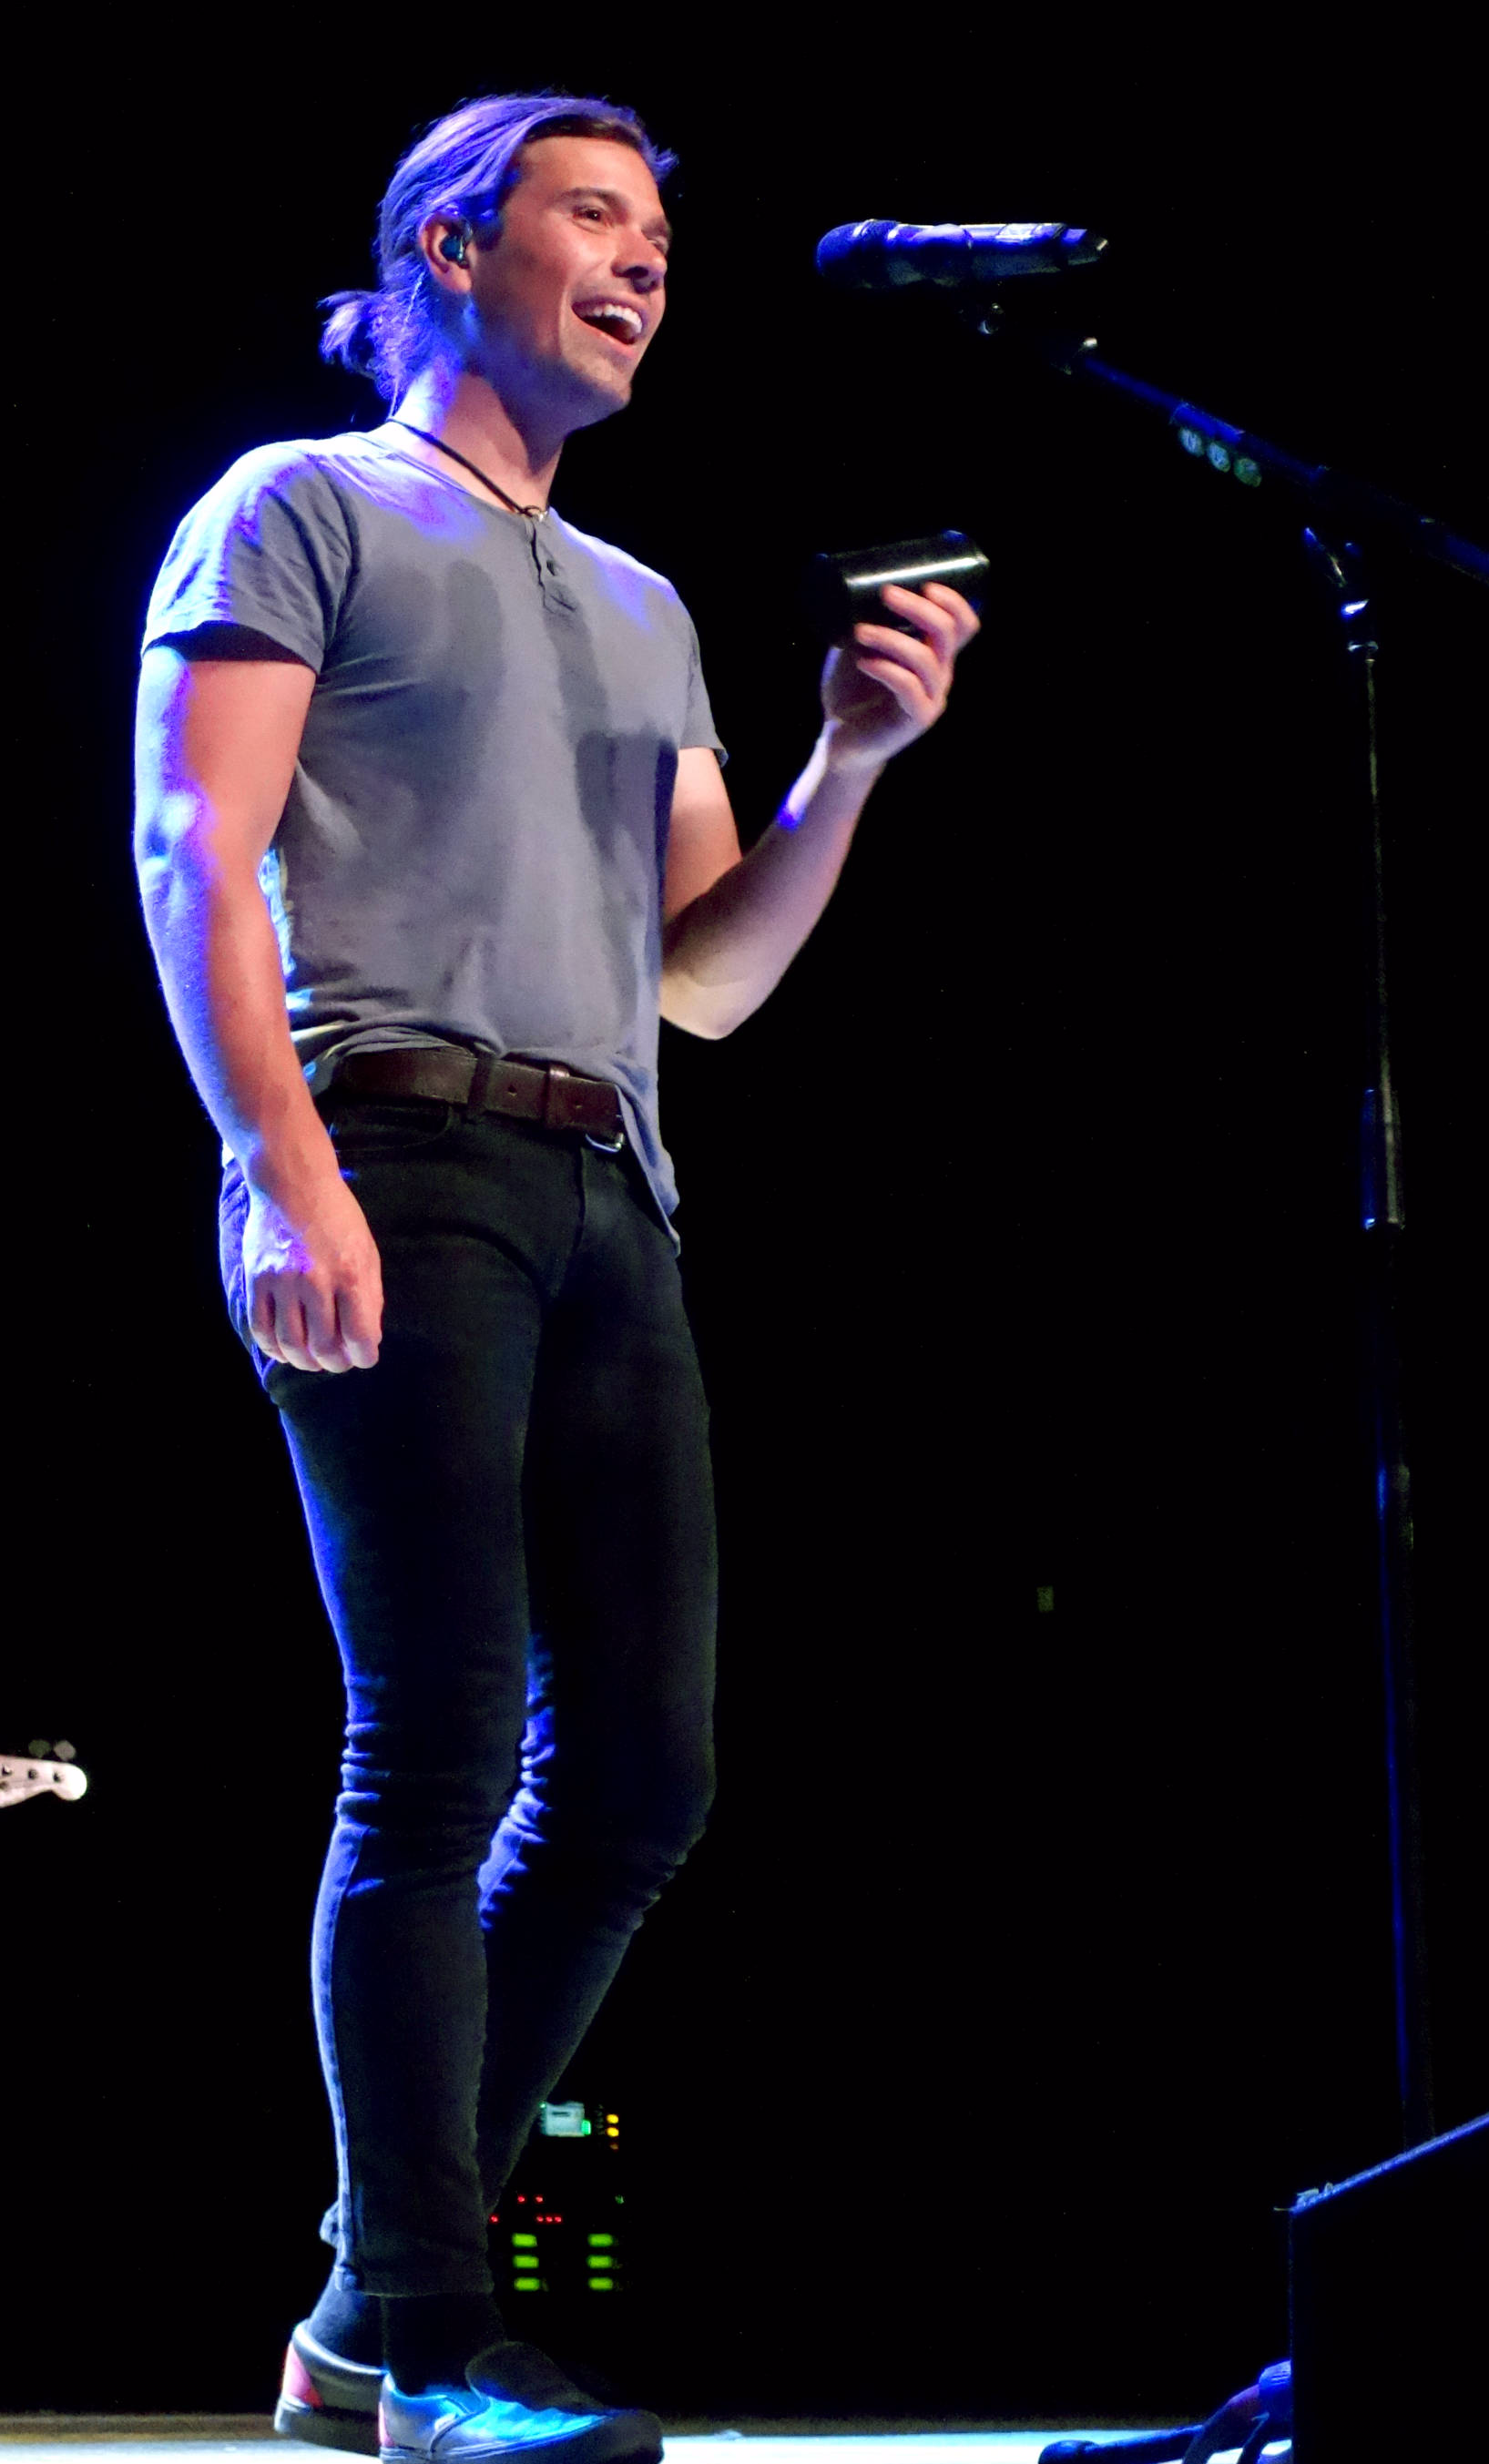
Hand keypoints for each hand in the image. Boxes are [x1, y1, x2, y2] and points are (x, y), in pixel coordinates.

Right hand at [243, 1172, 383, 1371]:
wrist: (292, 1183)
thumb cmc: (336, 1218)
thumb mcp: (366, 1252)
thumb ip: (369, 1297)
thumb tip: (367, 1341)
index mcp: (351, 1273)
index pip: (360, 1337)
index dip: (364, 1357)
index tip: (363, 1358)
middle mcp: (315, 1281)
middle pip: (324, 1347)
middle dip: (335, 1364)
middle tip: (338, 1361)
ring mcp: (282, 1281)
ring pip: (291, 1345)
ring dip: (305, 1362)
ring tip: (313, 1360)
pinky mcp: (256, 1279)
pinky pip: (260, 1329)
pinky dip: (273, 1348)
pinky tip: (285, 1349)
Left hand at [820, 582, 979, 772]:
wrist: (842, 744)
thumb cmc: (851, 694)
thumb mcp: (857, 649)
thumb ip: (861, 623)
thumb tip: (848, 587)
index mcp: (935, 657)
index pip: (963, 626)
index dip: (954, 602)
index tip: (925, 584)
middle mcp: (939, 677)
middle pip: (947, 634)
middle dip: (919, 607)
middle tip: (887, 594)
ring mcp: (930, 700)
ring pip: (925, 659)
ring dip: (891, 638)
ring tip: (860, 631)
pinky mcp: (913, 721)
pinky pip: (907, 688)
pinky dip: (885, 668)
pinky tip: (863, 662)